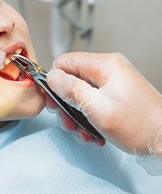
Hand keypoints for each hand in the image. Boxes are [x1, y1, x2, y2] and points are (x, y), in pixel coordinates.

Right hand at [46, 52, 161, 154]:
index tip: (55, 101)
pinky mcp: (114, 94)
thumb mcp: (98, 109)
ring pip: (79, 93)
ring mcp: (112, 82)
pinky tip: (93, 131)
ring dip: (76, 114)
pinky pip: (90, 101)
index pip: (65, 62)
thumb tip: (52, 77)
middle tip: (68, 120)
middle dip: (66, 103)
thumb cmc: (140, 126)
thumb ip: (72, 90)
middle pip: (71, 79)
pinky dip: (87, 117)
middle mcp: (108, 70)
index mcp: (105, 65)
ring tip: (83, 130)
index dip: (55, 81)